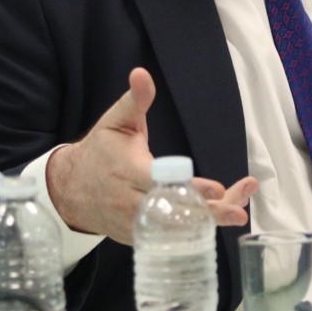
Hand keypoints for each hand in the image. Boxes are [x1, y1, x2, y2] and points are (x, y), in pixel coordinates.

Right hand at [46, 67, 256, 243]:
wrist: (72, 190)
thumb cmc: (100, 151)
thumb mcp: (115, 121)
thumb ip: (134, 100)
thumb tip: (142, 73)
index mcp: (128, 172)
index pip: (162, 183)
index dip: (189, 186)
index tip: (216, 188)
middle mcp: (132, 203)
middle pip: (175, 213)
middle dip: (208, 213)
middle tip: (237, 212)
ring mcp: (136, 224)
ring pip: (177, 229)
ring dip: (210, 222)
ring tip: (239, 214)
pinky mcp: (140, 237)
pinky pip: (170, 237)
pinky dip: (195, 231)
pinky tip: (222, 219)